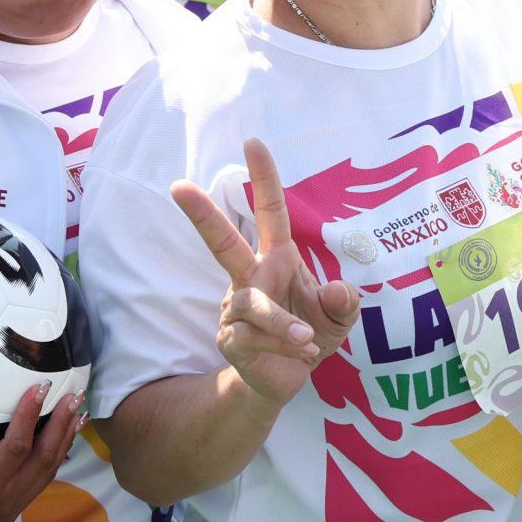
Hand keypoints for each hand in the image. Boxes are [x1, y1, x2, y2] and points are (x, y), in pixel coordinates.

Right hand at [0, 381, 82, 521]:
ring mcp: (13, 507)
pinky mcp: (14, 508)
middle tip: (74, 395)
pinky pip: (42, 480)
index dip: (30, 417)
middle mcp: (5, 500)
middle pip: (43, 459)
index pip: (16, 448)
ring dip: (65, 439)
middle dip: (61, 425)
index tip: (40, 389)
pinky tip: (63, 438)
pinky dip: (57, 455)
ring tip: (77, 410)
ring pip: (48, 471)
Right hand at [170, 137, 359, 414]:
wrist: (288, 378)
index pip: (269, 212)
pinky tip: (301, 353)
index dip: (263, 178)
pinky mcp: (230, 339)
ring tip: (308, 340)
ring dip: (283, 323)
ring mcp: (235, 308)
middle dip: (201, 214)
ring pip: (252, 304)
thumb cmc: (309, 333)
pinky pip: (252, 337)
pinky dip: (283, 346)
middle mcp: (251, 278)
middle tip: (177, 186)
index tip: (253, 143)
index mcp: (277, 260)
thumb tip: (338, 288)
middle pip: (221, 241)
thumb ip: (344, 301)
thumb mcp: (339, 317)